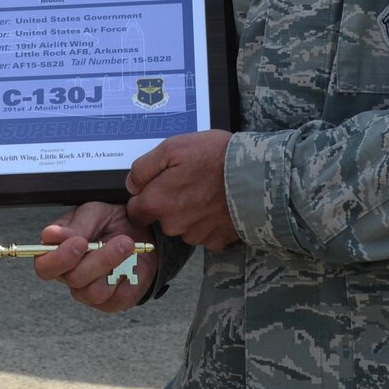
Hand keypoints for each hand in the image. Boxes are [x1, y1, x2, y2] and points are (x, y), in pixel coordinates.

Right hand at [32, 201, 155, 312]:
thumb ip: (74, 226)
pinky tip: (132, 264)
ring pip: (95, 291)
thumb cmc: (109, 221)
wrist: (140, 232)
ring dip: (116, 267)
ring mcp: (89, 291)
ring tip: (128, 245)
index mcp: (57, 252)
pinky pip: (117, 299)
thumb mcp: (93, 213)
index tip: (80, 242)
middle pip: (74, 279)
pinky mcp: (110, 303)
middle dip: (99, 259)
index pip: (45, 266)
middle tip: (120, 240)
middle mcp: (69, 276)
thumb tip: (51, 235)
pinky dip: (128, 279)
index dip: (59, 258)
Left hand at [126, 130, 237, 248]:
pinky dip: (209, 221)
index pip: (135, 211)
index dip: (146, 196)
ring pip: (184, 226)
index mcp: (158, 203)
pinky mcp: (217, 241)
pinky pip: (205, 232)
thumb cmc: (216, 157)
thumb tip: (132, 184)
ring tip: (208, 190)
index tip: (161, 185)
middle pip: (161, 218)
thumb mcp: (172, 147)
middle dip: (170, 203)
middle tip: (190, 181)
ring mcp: (196, 235)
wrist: (257, 175)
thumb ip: (143, 168)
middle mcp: (174, 225)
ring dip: (190, 212)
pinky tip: (219, 203)